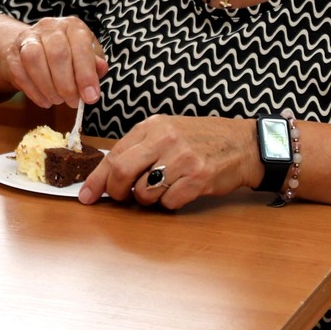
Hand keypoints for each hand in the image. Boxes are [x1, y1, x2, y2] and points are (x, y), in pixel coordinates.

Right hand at [0, 15, 108, 107]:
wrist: (35, 47)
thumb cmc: (69, 54)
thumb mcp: (87, 57)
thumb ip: (95, 64)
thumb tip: (100, 70)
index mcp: (73, 26)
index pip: (81, 48)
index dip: (86, 75)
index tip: (91, 98)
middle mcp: (50, 26)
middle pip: (57, 54)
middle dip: (67, 85)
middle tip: (73, 103)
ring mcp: (28, 37)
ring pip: (34, 60)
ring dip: (48, 87)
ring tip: (58, 101)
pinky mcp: (13, 52)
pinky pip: (20, 72)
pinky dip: (34, 92)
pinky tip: (45, 101)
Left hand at [81, 115, 257, 208]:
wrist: (244, 143)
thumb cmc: (201, 140)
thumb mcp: (167, 132)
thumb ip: (140, 149)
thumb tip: (107, 175)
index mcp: (151, 126)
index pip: (113, 155)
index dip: (96, 179)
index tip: (86, 195)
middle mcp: (165, 139)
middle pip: (121, 172)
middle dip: (115, 192)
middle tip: (120, 198)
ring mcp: (182, 158)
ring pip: (144, 192)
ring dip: (147, 200)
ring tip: (161, 189)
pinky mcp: (199, 177)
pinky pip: (169, 202)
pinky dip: (170, 203)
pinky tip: (181, 191)